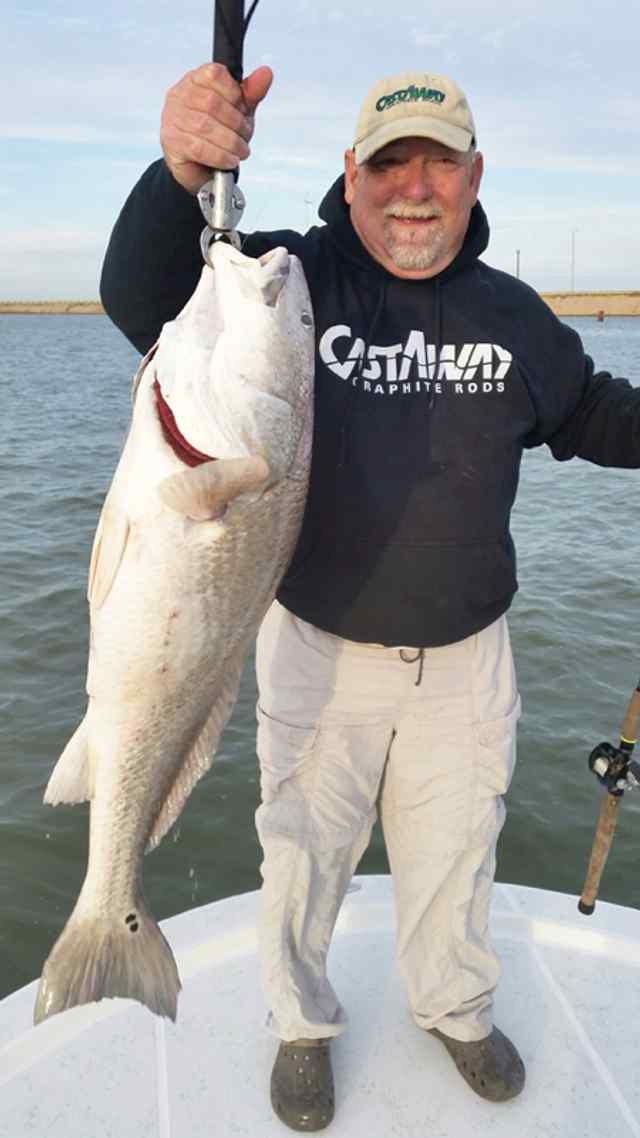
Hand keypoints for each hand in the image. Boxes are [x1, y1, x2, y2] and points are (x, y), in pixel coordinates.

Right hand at [160, 62, 272, 193]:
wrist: (199, 166)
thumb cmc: (218, 131)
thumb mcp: (239, 109)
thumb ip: (251, 92)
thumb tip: (266, 73)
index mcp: (196, 79)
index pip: (215, 74)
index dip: (234, 93)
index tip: (243, 108)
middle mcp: (180, 95)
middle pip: (211, 102)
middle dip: (236, 122)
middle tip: (246, 136)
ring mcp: (173, 118)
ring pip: (205, 126)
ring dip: (230, 141)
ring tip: (241, 150)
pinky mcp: (172, 142)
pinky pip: (198, 148)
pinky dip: (220, 156)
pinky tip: (230, 160)